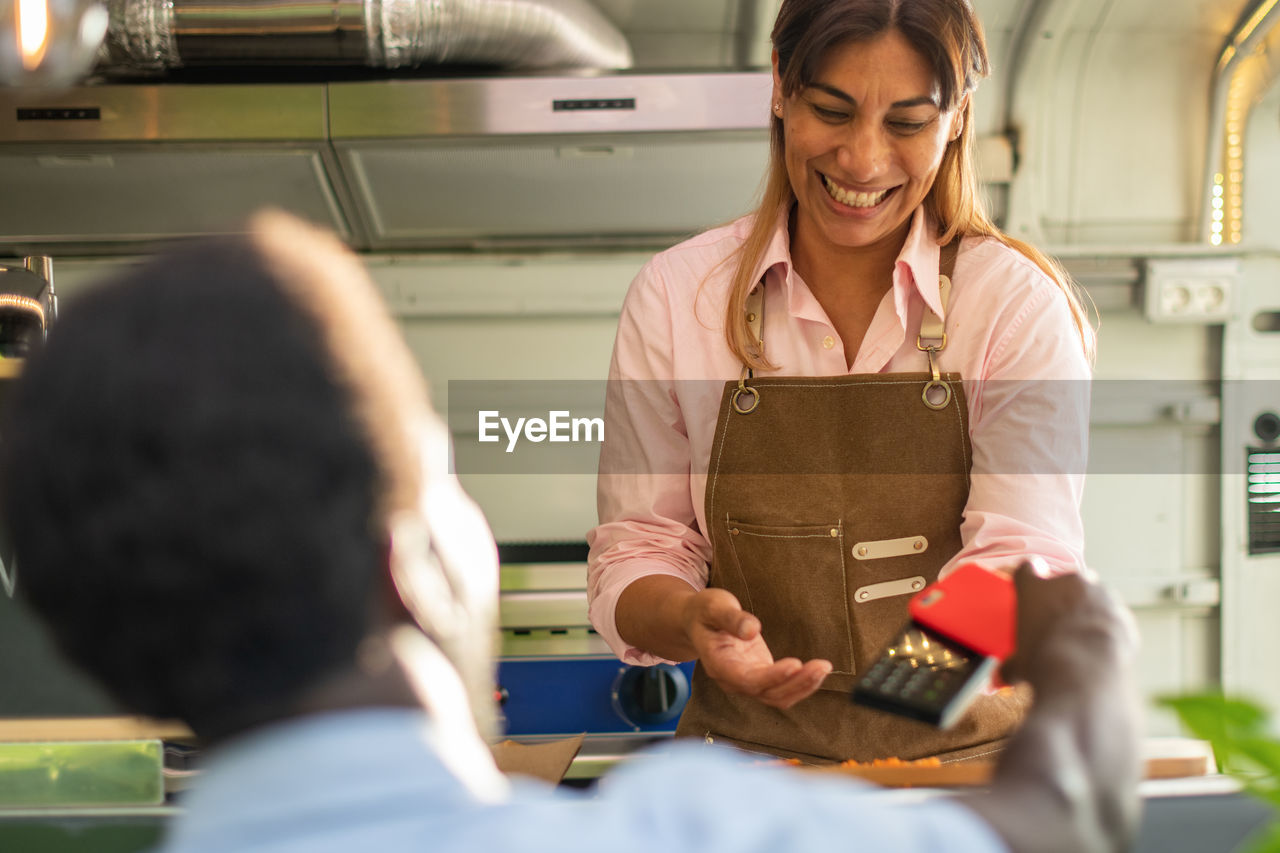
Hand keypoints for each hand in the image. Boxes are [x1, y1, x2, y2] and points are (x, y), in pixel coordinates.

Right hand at [681, 588, 830, 708]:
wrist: (697, 621)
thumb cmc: (705, 612)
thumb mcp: (714, 606)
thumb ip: (731, 618)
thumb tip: (752, 630)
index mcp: (718, 664)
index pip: (747, 679)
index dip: (772, 677)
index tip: (795, 664)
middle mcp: (732, 680)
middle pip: (767, 693)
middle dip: (796, 683)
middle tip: (821, 666)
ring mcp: (746, 681)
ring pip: (777, 696)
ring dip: (802, 686)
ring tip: (823, 667)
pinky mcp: (759, 676)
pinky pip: (782, 688)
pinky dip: (800, 683)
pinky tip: (817, 670)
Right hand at [999, 561, 1136, 691]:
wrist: (1085, 673)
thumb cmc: (1043, 660)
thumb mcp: (1019, 664)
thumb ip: (1012, 664)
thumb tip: (1005, 677)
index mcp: (1034, 587)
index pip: (1027, 569)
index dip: (1029, 580)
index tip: (1030, 591)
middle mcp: (1068, 582)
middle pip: (1067, 581)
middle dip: (1066, 597)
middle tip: (1060, 623)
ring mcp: (1101, 595)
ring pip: (1096, 597)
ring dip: (1091, 612)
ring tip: (1083, 641)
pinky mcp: (1124, 615)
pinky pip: (1115, 619)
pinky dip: (1110, 631)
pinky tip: (1102, 652)